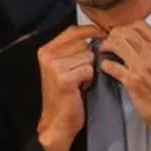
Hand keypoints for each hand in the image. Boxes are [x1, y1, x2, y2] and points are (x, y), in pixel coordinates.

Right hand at [35, 25, 103, 150]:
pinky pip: (89, 70)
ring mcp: (54, 66)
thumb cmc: (65, 94)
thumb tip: (98, 34)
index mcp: (46, 50)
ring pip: (88, 57)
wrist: (58, 121)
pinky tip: (80, 88)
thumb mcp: (65, 66)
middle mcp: (48, 55)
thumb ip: (74, 49)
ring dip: (89, 70)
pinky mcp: (64, 78)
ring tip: (79, 81)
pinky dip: (89, 79)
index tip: (104, 33)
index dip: (91, 31)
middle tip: (79, 73)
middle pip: (84, 44)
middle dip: (88, 58)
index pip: (74, 30)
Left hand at [98, 23, 150, 145]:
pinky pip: (112, 66)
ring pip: (117, 44)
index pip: (140, 25)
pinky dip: (105, 64)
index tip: (120, 32)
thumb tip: (142, 46)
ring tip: (103, 50)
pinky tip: (104, 66)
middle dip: (113, 35)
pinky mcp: (131, 81)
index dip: (126, 26)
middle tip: (108, 40)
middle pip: (125, 32)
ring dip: (106, 45)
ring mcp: (140, 66)